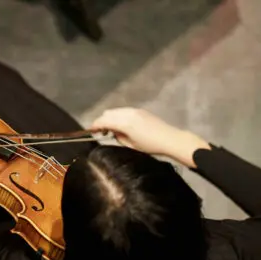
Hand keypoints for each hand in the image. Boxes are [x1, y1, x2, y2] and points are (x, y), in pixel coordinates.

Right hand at [90, 108, 209, 167]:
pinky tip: (121, 125)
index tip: (91, 131)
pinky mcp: (140, 111)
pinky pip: (123, 111)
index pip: (104, 121)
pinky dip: (118, 116)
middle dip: (101, 121)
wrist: (169, 139)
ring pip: (115, 111)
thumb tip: (113, 132)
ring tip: (110, 129)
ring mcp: (134, 110)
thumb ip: (119, 137)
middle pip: (108, 113)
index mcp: (125, 123)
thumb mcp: (131, 145)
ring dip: (110, 118)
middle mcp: (128, 114)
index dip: (95, 126)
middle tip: (100, 131)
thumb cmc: (150, 146)